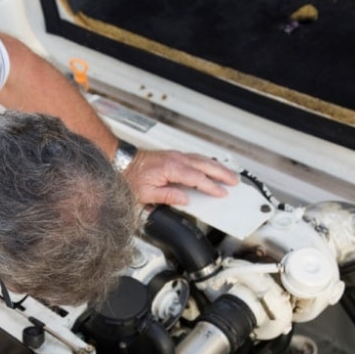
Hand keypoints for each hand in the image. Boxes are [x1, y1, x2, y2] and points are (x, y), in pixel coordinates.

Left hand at [123, 149, 238, 205]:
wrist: (120, 160)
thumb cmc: (129, 176)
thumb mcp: (146, 193)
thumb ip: (167, 196)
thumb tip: (184, 199)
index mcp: (171, 168)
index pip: (197, 178)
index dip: (211, 186)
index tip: (221, 192)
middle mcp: (175, 159)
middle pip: (205, 165)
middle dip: (222, 173)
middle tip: (234, 181)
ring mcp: (174, 155)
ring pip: (201, 159)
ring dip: (217, 166)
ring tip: (228, 173)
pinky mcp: (172, 155)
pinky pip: (195, 157)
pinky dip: (206, 162)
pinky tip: (211, 166)